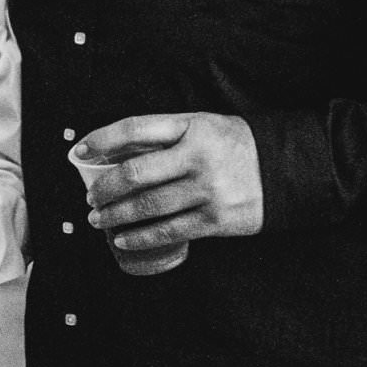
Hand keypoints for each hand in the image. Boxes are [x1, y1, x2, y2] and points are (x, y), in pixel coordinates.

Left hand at [83, 112, 263, 247]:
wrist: (286, 169)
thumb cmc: (235, 146)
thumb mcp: (202, 126)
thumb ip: (164, 137)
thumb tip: (115, 152)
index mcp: (190, 127)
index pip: (135, 129)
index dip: (102, 139)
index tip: (79, 151)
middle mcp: (196, 157)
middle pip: (135, 173)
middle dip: (104, 188)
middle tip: (90, 197)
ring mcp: (206, 190)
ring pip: (147, 206)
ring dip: (116, 216)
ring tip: (98, 219)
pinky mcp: (215, 219)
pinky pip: (169, 231)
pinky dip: (141, 237)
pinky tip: (124, 239)